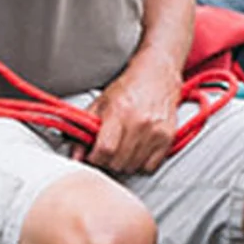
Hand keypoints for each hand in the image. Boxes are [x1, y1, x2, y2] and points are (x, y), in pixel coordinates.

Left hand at [84, 55, 182, 176]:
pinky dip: (141, 164)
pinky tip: (137, 151)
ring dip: (124, 164)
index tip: (93, 156)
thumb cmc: (129, 88)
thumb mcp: (101, 103)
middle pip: (118, 161)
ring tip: (122, 150)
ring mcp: (155, 131)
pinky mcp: (167, 138)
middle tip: (107, 152)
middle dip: (107, 162)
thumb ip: (85, 130)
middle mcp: (139, 122)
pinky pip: (150, 166)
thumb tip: (76, 155)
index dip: (95, 158)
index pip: (105, 149)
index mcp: (119, 112)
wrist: (157, 76)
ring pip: (133, 166)